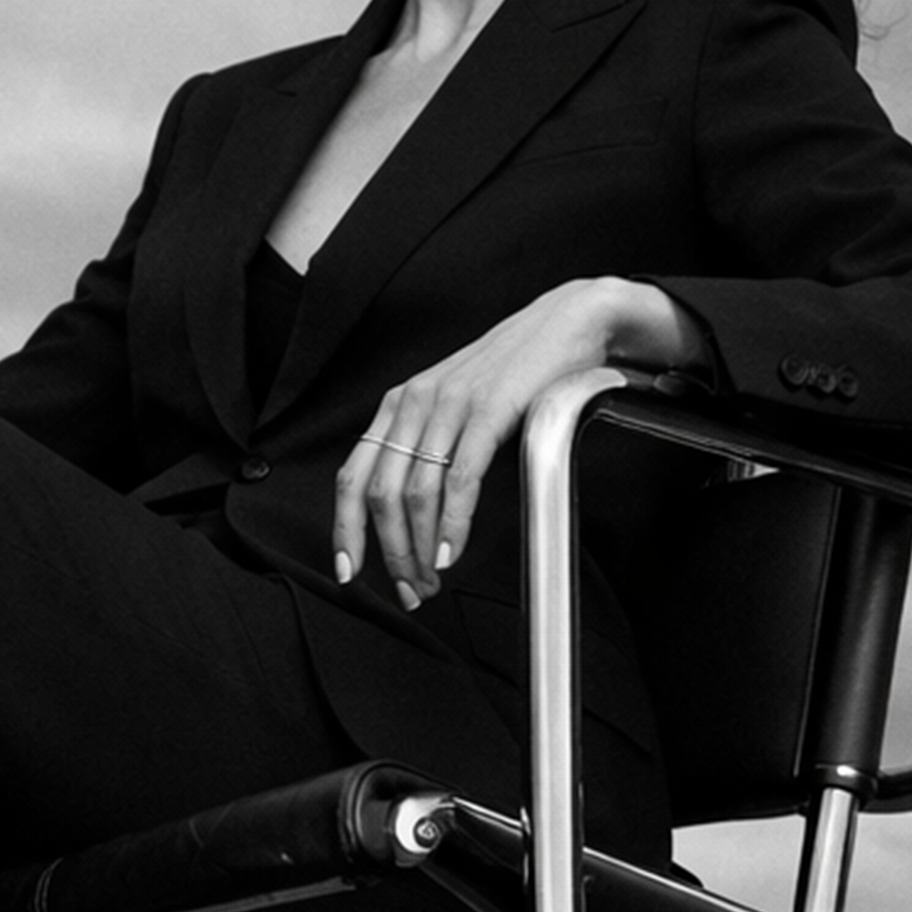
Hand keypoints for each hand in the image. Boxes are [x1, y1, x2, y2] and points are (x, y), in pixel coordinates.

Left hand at [332, 277, 705, 608]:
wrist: (565, 323)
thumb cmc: (513, 371)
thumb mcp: (454, 405)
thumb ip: (428, 446)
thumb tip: (412, 513)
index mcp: (398, 405)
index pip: (353, 476)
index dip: (346, 530)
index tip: (350, 571)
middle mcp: (414, 403)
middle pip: (379, 494)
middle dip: (389, 553)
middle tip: (408, 589)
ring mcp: (450, 405)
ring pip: (415, 492)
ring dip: (419, 548)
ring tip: (433, 578)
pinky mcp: (489, 410)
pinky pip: (460, 478)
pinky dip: (452, 523)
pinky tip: (452, 551)